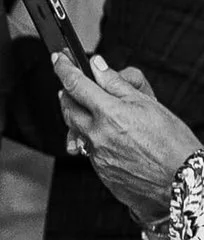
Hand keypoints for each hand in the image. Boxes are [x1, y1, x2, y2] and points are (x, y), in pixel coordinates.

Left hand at [56, 53, 203, 224]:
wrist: (182, 180)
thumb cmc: (173, 142)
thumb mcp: (148, 104)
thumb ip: (116, 84)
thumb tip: (97, 66)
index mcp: (109, 114)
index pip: (75, 85)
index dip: (63, 68)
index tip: (57, 59)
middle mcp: (96, 135)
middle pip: (68, 108)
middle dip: (67, 94)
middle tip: (74, 85)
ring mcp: (95, 155)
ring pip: (76, 130)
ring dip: (79, 117)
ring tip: (95, 111)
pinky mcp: (99, 171)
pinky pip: (88, 150)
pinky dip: (93, 139)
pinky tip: (109, 137)